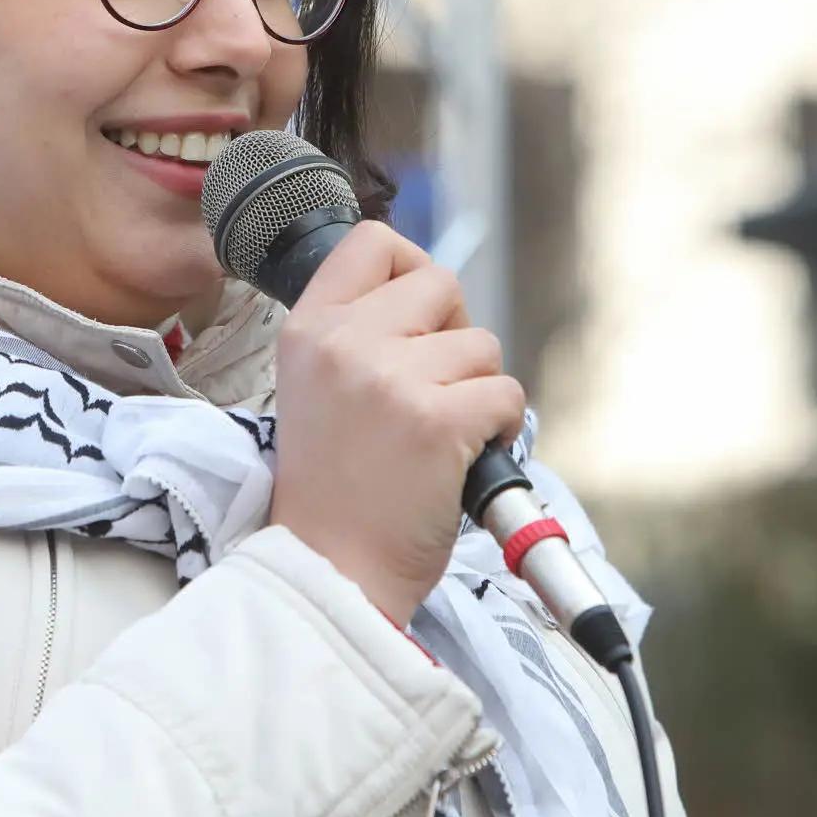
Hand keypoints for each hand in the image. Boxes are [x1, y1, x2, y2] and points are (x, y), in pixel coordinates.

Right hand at [267, 221, 525, 623]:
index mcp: (309, 330)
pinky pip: (507, 394)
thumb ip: (356, 335)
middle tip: (433, 389)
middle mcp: (346, 343)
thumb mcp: (313, 389)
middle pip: (440, 283)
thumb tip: (431, 298)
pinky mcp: (440, 422)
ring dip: (478, 390)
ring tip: (439, 438)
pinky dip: (500, 430)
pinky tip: (462, 460)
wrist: (329, 574)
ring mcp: (393, 380)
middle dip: (454, 334)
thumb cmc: (332, 492)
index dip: (410, 267)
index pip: (372, 241)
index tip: (418, 314)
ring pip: (483, 345)